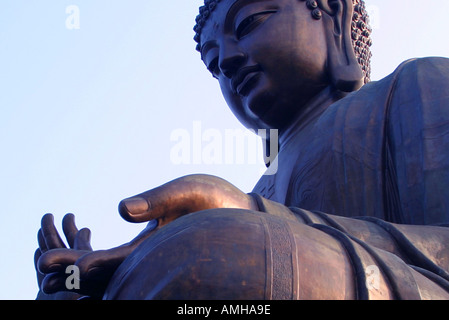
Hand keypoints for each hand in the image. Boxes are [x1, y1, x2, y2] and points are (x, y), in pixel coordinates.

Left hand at [36, 174, 257, 298]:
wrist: (235, 210)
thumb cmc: (216, 199)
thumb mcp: (188, 191)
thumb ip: (157, 200)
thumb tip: (119, 210)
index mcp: (160, 246)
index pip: (118, 261)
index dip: (89, 264)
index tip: (60, 267)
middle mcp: (152, 255)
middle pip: (109, 270)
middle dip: (75, 271)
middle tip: (40, 268)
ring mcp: (150, 253)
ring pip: (112, 268)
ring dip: (82, 270)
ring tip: (50, 268)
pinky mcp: (152, 246)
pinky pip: (122, 258)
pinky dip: (99, 261)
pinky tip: (81, 256)